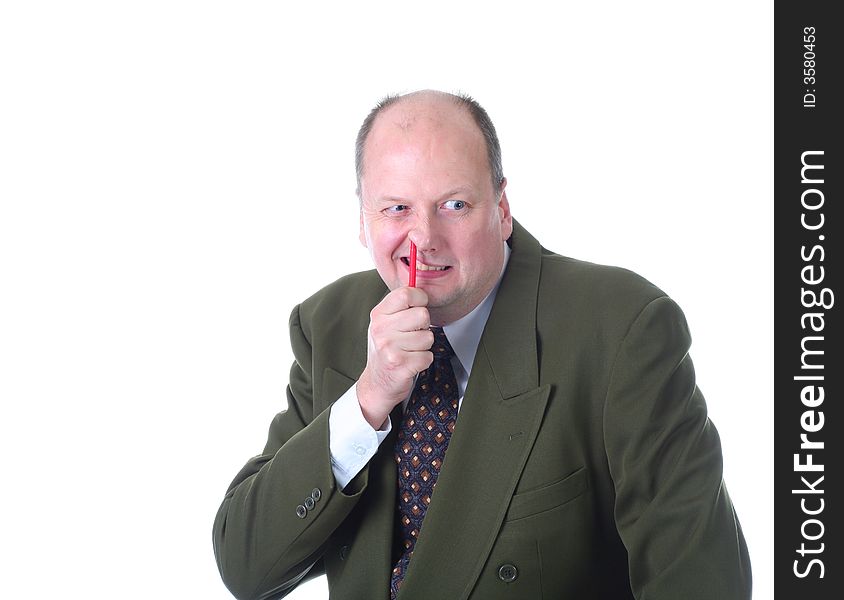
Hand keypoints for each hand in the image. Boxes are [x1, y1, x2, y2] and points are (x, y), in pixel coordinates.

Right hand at [356, 286, 433, 428]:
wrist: (377, 383)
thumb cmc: (386, 349)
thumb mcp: (385, 323)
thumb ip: (400, 306)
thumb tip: (422, 285)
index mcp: (378, 315)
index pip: (406, 294)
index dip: (420, 298)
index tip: (419, 305)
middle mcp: (381, 329)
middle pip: (422, 315)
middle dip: (424, 326)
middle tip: (412, 335)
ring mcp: (389, 348)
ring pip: (428, 337)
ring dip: (423, 346)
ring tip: (409, 351)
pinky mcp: (400, 365)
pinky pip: (428, 356)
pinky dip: (424, 361)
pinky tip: (411, 363)